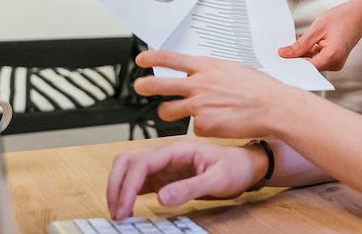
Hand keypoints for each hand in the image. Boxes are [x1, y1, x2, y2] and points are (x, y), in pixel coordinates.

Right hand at [106, 139, 266, 219]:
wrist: (246, 166)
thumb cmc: (235, 167)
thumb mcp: (218, 180)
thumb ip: (190, 188)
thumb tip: (162, 197)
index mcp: (178, 149)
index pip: (141, 162)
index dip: (127, 186)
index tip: (123, 209)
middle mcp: (167, 153)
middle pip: (127, 161)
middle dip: (116, 185)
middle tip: (117, 212)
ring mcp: (164, 164)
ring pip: (129, 168)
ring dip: (119, 187)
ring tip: (119, 212)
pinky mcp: (164, 175)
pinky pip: (138, 180)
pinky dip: (128, 192)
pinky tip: (128, 208)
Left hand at [133, 50, 302, 137]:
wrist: (272, 107)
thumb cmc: (258, 88)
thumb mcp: (231, 69)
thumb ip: (210, 72)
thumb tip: (197, 74)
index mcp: (206, 67)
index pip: (171, 59)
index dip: (152, 58)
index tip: (141, 60)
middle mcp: (199, 85)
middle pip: (160, 85)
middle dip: (145, 86)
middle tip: (139, 86)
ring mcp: (198, 106)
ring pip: (167, 111)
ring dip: (169, 112)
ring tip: (178, 112)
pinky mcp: (202, 126)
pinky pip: (193, 127)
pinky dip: (203, 127)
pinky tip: (218, 123)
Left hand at [277, 0, 361, 70]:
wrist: (360, 13)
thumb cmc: (343, 18)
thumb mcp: (317, 28)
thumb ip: (300, 44)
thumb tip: (284, 54)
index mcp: (332, 57)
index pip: (305, 68)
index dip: (291, 63)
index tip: (278, 59)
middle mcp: (335, 64)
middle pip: (309, 67)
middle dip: (297, 58)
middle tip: (284, 49)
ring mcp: (336, 63)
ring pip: (313, 63)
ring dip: (304, 54)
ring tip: (303, 40)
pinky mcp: (335, 59)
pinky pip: (318, 59)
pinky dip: (311, 52)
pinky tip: (309, 42)